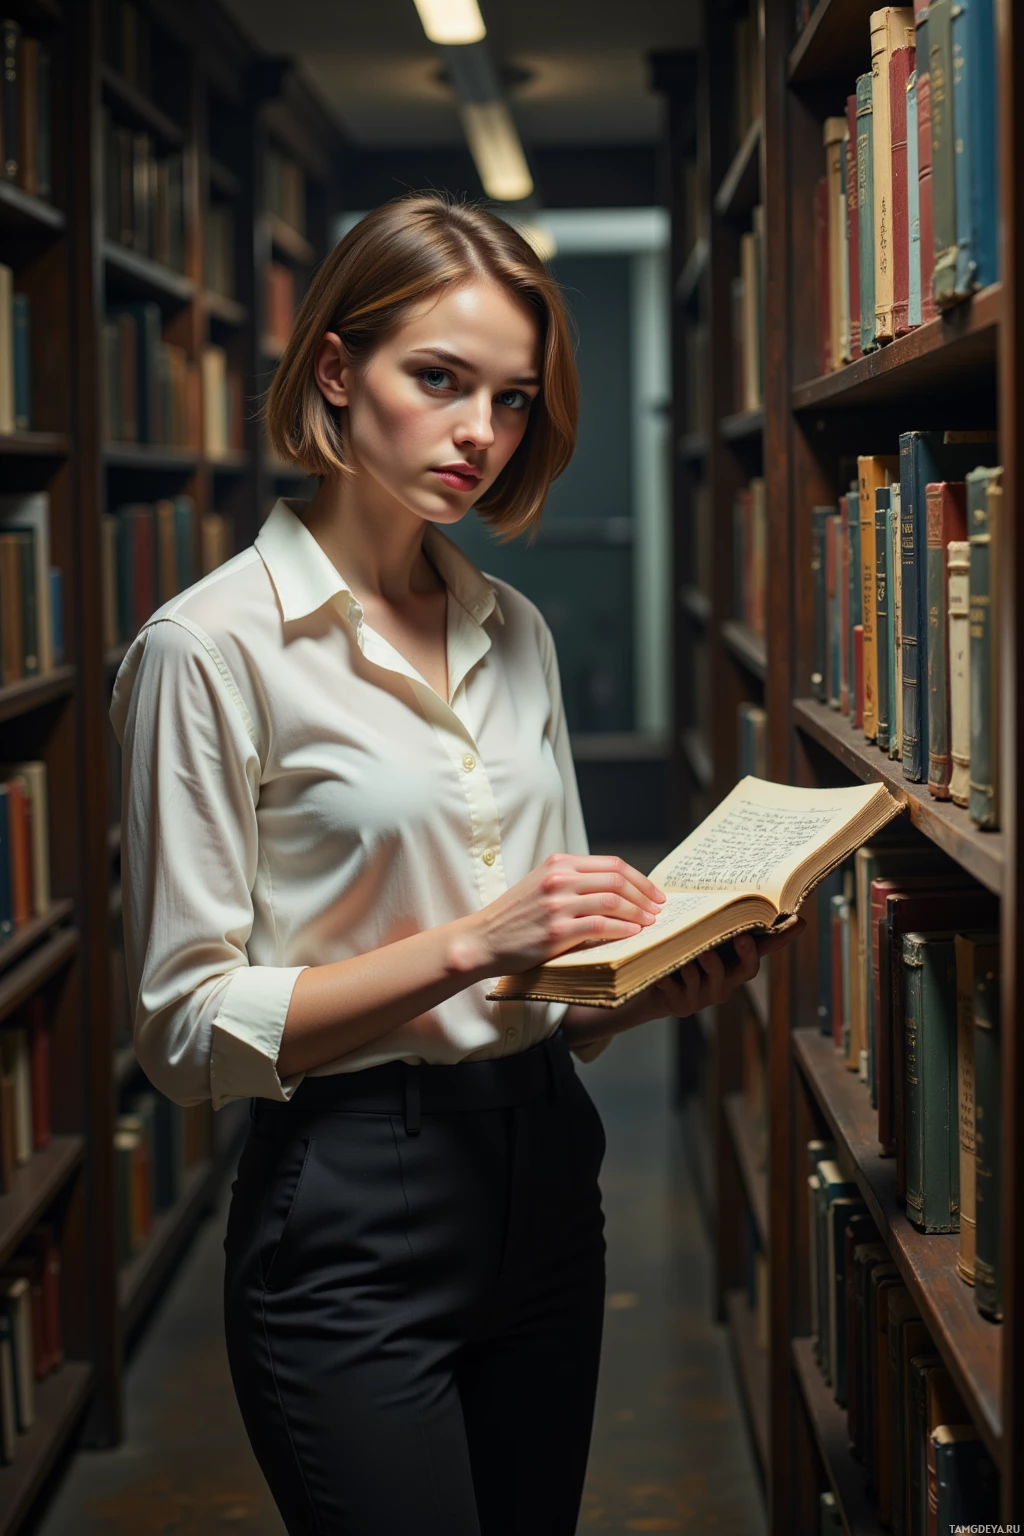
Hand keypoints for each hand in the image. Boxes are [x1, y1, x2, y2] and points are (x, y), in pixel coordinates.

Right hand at [447, 853, 666, 977]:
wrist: (482, 940)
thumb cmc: (515, 917)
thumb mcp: (542, 885)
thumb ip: (574, 882)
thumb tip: (618, 891)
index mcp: (558, 863)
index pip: (612, 864)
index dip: (639, 879)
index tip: (653, 893)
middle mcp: (559, 878)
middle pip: (617, 879)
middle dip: (644, 895)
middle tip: (658, 908)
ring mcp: (557, 904)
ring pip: (612, 901)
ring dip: (637, 912)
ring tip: (649, 922)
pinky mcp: (556, 931)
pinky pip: (600, 926)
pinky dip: (622, 929)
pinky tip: (632, 934)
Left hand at [634, 916, 806, 1023]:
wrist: (648, 987)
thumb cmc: (679, 953)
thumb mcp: (698, 935)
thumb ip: (715, 921)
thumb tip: (735, 887)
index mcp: (734, 964)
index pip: (765, 949)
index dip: (783, 937)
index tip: (798, 920)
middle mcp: (725, 983)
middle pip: (746, 970)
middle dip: (746, 954)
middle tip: (742, 938)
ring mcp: (703, 996)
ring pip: (708, 979)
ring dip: (699, 967)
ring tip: (691, 956)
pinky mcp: (679, 1005)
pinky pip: (676, 991)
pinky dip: (669, 981)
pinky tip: (662, 976)